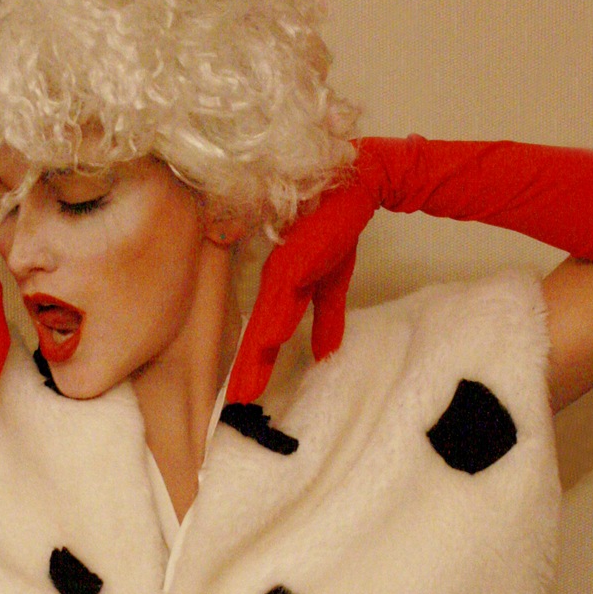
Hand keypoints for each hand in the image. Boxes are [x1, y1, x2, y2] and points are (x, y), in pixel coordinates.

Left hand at [227, 172, 376, 404]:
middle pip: (259, 333)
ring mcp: (284, 269)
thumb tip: (327, 355)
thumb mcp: (332, 282)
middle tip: (236, 404)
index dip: (253, 367)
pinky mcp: (296, 256)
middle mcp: (277, 281)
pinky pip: (284, 293)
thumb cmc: (335, 230)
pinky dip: (277, 316)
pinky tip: (271, 339)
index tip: (242, 399)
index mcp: (281, 288)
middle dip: (248, 370)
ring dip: (256, 353)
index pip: (263, 333)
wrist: (356, 189)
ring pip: (267, 319)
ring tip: (246, 386)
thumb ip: (327, 319)